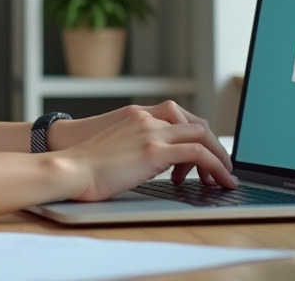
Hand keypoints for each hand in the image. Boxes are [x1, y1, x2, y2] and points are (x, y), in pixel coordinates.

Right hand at [58, 109, 235, 201]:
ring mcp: (151, 132)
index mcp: (137, 116)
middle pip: (196, 123)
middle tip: (221, 167)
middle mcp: (147, 118)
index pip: (180, 116)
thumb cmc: (85, 167)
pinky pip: (198, 153)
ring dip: (220, 156)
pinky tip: (220, 180)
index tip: (204, 156)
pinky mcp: (155, 151)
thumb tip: (152, 164)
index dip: (197, 135)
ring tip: (224, 177)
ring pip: (202, 135)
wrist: (70, 169)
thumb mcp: (115, 148)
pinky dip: (216, 165)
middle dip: (215, 146)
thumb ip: (135, 147)